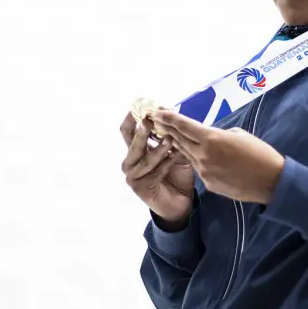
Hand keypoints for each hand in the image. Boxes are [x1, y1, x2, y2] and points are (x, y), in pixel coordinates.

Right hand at [119, 112, 195, 226]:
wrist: (180, 202)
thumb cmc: (176, 174)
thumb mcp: (175, 151)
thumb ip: (170, 136)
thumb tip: (169, 111)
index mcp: (135, 149)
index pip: (127, 129)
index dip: (133, 116)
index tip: (145, 105)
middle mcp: (130, 160)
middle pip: (130, 139)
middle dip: (144, 129)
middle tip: (153, 119)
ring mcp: (132, 174)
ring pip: (144, 156)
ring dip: (159, 147)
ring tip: (171, 139)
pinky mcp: (139, 186)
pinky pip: (154, 171)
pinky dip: (166, 164)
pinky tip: (174, 158)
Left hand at [151, 110, 285, 204]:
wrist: (271, 181)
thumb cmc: (260, 153)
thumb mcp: (239, 134)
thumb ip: (218, 134)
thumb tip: (207, 136)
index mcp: (212, 139)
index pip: (184, 125)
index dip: (169, 118)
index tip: (158, 112)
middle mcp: (204, 155)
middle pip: (180, 140)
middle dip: (169, 129)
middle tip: (158, 121)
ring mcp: (204, 171)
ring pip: (187, 154)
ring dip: (179, 144)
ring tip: (170, 135)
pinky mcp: (209, 184)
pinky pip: (199, 168)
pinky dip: (197, 160)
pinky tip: (196, 155)